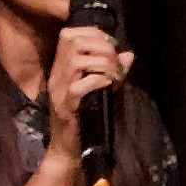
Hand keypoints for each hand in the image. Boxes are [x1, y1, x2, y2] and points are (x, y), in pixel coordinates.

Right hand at [41, 17, 132, 167]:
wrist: (68, 151)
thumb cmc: (85, 120)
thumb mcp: (100, 90)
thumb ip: (112, 71)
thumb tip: (128, 55)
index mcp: (61, 68)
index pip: (69, 35)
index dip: (94, 34)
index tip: (112, 46)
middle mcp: (56, 75)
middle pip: (73, 42)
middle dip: (101, 47)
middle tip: (116, 62)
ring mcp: (59, 90)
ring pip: (76, 61)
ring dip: (103, 64)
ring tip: (115, 75)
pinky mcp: (65, 106)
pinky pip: (79, 86)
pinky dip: (98, 81)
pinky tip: (108, 86)